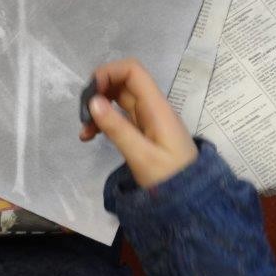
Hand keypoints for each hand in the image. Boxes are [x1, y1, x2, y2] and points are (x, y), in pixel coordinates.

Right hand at [79, 59, 196, 187]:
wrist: (192, 203)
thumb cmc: (170, 179)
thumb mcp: (142, 156)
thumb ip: (117, 128)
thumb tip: (92, 101)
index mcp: (156, 107)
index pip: (132, 71)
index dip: (109, 72)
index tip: (89, 92)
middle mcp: (152, 108)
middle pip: (123, 83)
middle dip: (99, 93)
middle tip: (82, 114)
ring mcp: (147, 120)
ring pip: (118, 101)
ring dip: (98, 109)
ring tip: (84, 131)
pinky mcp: (143, 133)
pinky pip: (119, 118)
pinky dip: (104, 122)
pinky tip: (91, 137)